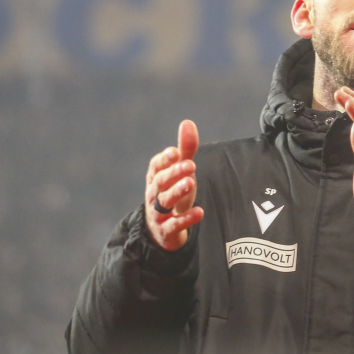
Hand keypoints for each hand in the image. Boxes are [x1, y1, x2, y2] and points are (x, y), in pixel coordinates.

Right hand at [144, 120, 203, 250]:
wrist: (162, 230)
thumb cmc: (172, 193)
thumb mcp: (180, 172)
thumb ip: (185, 149)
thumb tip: (187, 123)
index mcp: (155, 178)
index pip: (155, 166)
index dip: (164, 159)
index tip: (176, 152)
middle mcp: (153, 194)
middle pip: (160, 182)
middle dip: (174, 173)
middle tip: (190, 165)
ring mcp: (158, 213)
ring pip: (164, 202)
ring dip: (177, 192)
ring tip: (191, 183)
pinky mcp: (166, 230)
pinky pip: (174, 225)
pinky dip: (186, 219)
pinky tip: (199, 212)